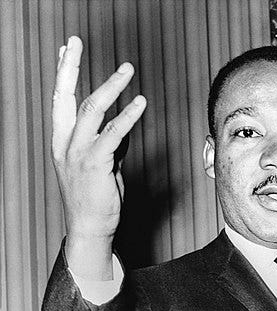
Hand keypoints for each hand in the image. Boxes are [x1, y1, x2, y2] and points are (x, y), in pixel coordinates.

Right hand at [52, 36, 145, 277]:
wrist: (90, 228)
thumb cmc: (96, 199)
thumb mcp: (102, 166)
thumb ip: (109, 144)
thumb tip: (122, 127)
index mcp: (62, 142)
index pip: (60, 101)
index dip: (63, 74)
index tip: (66, 50)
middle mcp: (65, 143)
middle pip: (65, 96)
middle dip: (69, 66)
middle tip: (75, 41)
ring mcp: (78, 153)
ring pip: (91, 109)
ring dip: (111, 86)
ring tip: (127, 69)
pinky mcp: (95, 163)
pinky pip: (113, 133)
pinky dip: (128, 116)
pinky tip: (139, 103)